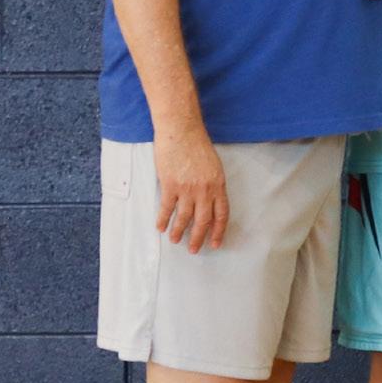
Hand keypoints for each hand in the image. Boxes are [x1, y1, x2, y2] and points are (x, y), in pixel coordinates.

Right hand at [152, 126, 228, 253]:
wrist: (182, 132)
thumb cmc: (197, 146)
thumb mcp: (213, 166)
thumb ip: (212, 184)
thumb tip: (208, 201)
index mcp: (219, 185)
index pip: (221, 214)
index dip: (218, 231)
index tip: (216, 243)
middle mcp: (205, 190)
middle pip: (203, 221)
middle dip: (198, 238)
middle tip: (194, 250)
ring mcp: (187, 189)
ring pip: (183, 218)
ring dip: (178, 232)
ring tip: (175, 241)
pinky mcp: (170, 185)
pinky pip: (166, 208)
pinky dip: (163, 219)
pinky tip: (160, 227)